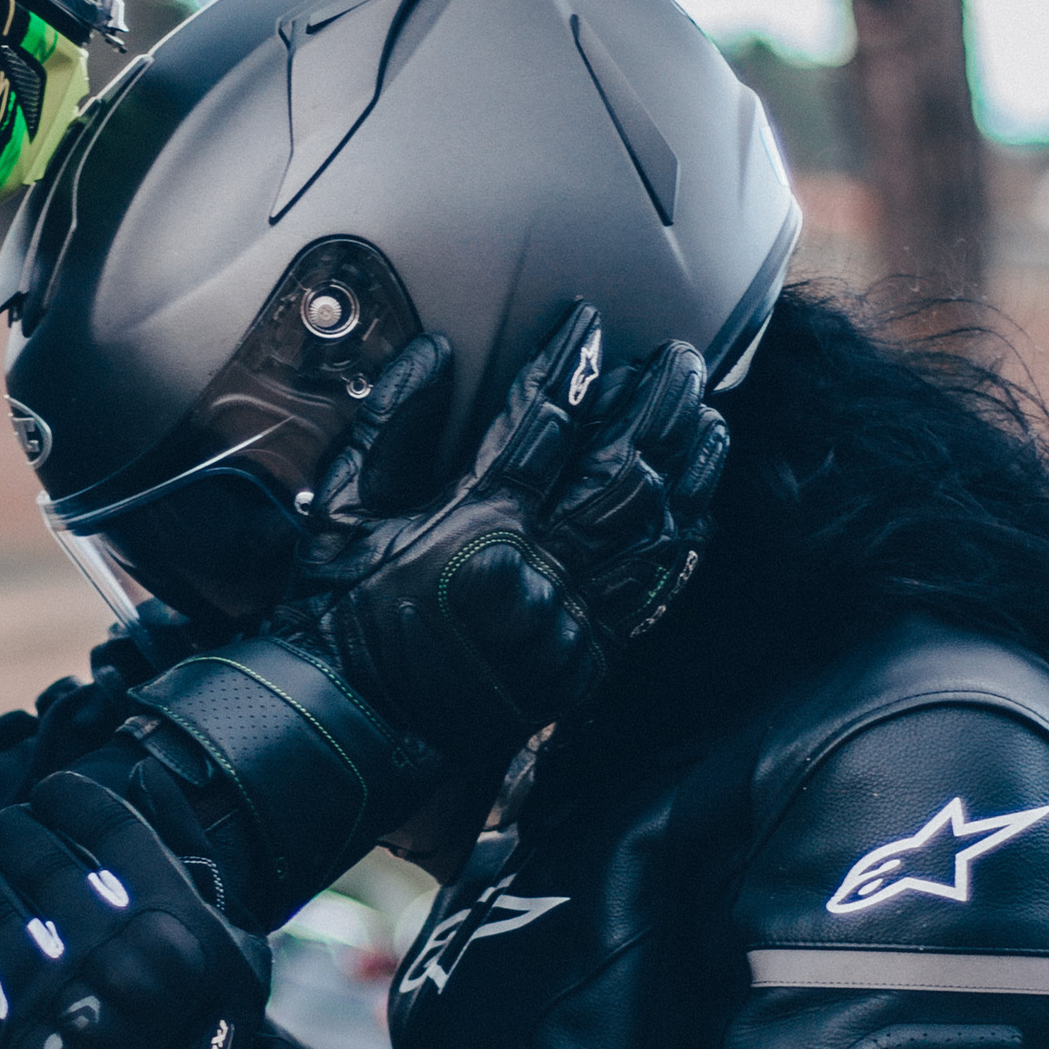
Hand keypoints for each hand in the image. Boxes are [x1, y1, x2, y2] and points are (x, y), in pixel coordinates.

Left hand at [0, 771, 268, 1048]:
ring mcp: (59, 1006)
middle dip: (12, 828)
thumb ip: (190, 850)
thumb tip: (143, 771)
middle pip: (39, 857)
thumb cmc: (208, 1024)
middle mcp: (116, 960)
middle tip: (4, 827)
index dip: (69, 796)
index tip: (52, 793)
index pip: (107, 827)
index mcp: (174, 925)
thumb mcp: (229, 937)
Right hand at [274, 312, 726, 767]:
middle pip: (626, 466)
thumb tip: (435, 352)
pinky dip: (681, 544)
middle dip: (661, 402)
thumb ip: (392, 423)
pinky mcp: (583, 661)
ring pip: (655, 527)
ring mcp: (569, 618)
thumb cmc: (340, 615)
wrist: (350, 726)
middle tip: (681, 358)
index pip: (546, 420)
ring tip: (708, 415)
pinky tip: (698, 504)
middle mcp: (538, 568)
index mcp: (478, 522)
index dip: (572, 363)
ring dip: (690, 465)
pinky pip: (652, 594)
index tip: (587, 322)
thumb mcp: (345, 507)